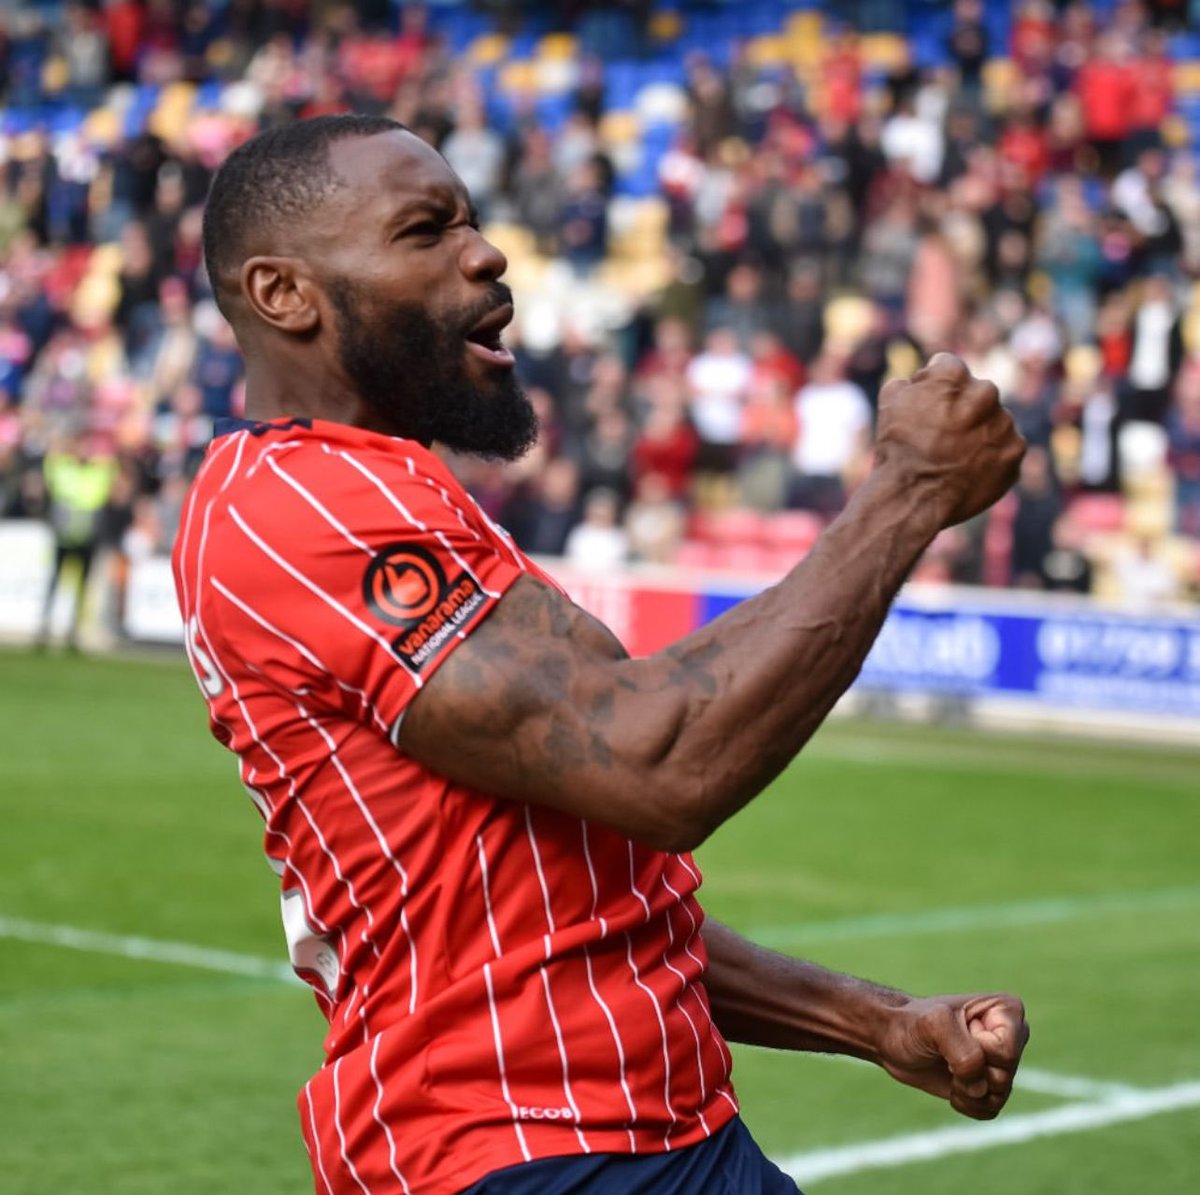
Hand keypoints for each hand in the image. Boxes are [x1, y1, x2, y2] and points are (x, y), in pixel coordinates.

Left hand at [874, 992, 1029, 1119]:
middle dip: (969, 1073)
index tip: (954, 1031)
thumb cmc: (913, 1024)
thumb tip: (980, 1088)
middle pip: (1003, 1077)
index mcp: (1007, 1009)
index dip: (976, 1050)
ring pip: (999, 1096)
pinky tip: (951, 1085)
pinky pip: (990, 1111)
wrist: (894, 1039)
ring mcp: (1003, 1063)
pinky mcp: (991, 1086)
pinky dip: (966, 1104)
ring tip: (947, 1066)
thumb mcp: (935, 1025)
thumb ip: (964, 1053)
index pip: (1006, 1052)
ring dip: (965, 1091)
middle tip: (946, 1052)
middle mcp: (1012, 1036)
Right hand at [875, 353, 1026, 527]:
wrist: (914, 498)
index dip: (930, 387)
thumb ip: (910, 382)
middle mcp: (985, 393)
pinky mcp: (1015, 452)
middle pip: (975, 393)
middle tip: (940, 436)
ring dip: (978, 432)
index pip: (946, 367)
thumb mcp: (889, 404)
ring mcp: (1004, 424)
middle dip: (961, 409)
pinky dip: (991, 456)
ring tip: (953, 457)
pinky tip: (968, 470)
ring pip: (993, 421)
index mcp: (953, 376)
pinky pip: (1005, 448)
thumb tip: (921, 380)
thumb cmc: (898, 450)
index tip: (922, 408)